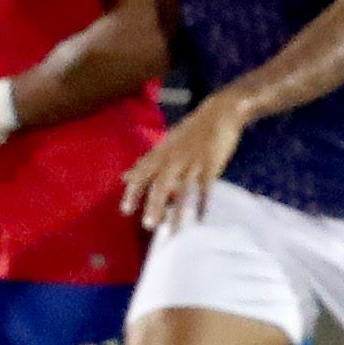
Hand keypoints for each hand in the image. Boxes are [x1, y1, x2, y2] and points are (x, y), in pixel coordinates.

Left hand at [122, 95, 247, 231]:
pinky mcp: (211, 165)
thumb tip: (124, 177)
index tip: (126, 211)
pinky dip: (202, 203)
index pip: (143, 173)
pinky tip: (200, 218)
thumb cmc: (190, 132)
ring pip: (182, 190)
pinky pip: (205, 188)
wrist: (219, 113)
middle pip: (161, 184)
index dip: (134, 191)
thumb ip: (146, 163)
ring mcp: (193, 162)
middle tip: (148, 225)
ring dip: (177, 211)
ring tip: (173, 231)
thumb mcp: (164, 145)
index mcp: (162, 153)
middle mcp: (174, 158)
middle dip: (154, 205)